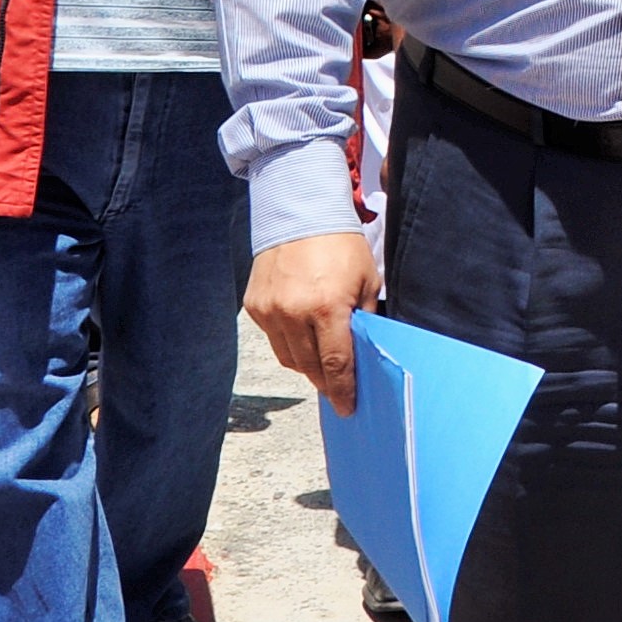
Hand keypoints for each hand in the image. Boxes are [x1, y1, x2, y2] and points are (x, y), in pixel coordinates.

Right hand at [247, 231, 383, 415]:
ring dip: (306, 365)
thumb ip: (363, 318)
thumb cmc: (341, 246)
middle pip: (310, 366)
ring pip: (289, 357)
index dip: (342, 389)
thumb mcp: (366, 280)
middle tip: (338, 389)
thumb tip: (363, 351)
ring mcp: (270, 311)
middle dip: (326, 381)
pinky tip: (303, 335)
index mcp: (327, 308)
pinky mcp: (255, 306)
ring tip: (322, 364)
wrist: (299, 213)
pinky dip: (289, 343)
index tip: (347, 408)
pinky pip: (273, 338)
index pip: (335, 363)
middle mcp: (294, 313)